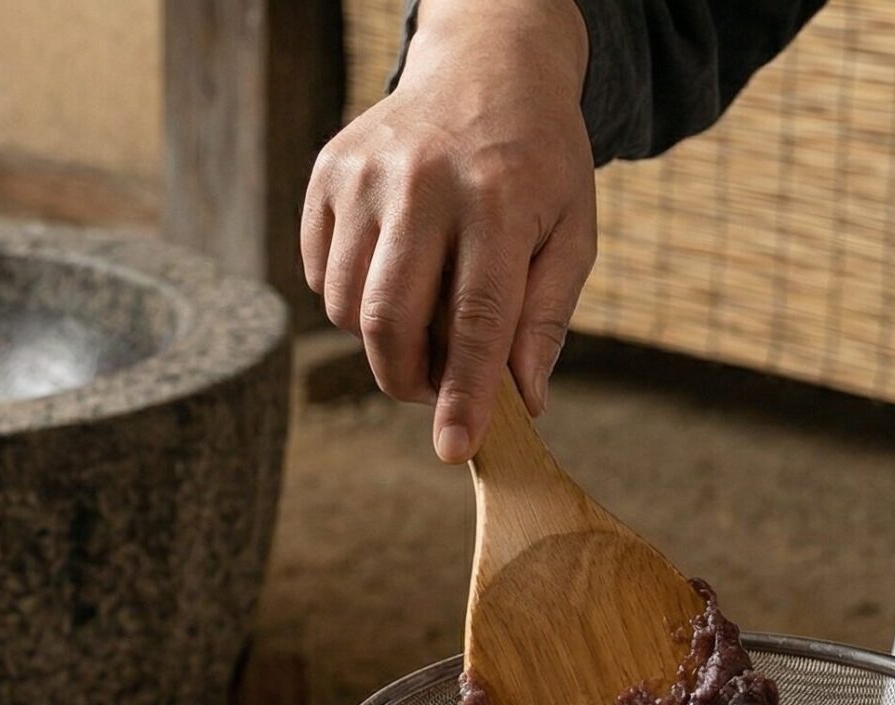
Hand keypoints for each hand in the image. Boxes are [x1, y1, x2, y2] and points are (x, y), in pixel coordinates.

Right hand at [301, 0, 596, 461]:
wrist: (489, 67)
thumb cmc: (538, 162)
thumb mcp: (572, 230)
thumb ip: (547, 316)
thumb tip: (522, 399)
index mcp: (496, 199)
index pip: (475, 320)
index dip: (463, 394)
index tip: (455, 448)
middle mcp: (422, 182)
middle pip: (391, 321)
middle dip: (407, 379)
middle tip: (431, 389)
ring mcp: (365, 175)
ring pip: (348, 307)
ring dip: (380, 339)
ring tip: (421, 313)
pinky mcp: (327, 173)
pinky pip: (322, 275)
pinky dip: (351, 296)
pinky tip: (392, 267)